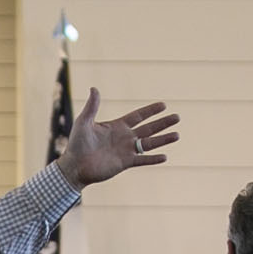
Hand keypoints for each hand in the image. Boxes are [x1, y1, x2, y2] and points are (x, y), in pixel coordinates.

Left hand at [54, 88, 178, 187]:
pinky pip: (142, 160)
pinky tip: (165, 157)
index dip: (150, 111)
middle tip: (177, 117)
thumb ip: (92, 106)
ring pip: (149, 144)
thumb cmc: (77, 144)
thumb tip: (94, 88)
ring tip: (177, 135)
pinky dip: (153, 159)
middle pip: (148, 129)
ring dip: (163, 139)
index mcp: (117, 126)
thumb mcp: (84, 122)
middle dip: (163, 123)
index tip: (164, 105)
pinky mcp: (125, 163)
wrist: (74, 166)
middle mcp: (125, 137)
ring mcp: (126, 151)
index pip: (138, 116)